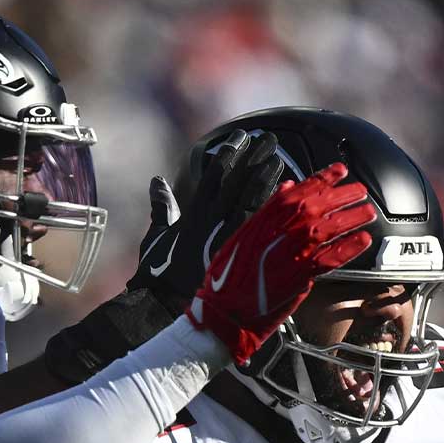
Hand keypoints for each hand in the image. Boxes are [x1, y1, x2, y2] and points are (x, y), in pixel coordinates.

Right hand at [128, 129, 286, 312]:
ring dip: (267, 177)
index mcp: (194, 214)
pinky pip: (263, 225)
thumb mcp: (156, 238)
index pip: (214, 176)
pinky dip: (274, 207)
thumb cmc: (160, 275)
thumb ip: (161, 208)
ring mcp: (229, 237)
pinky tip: (287, 193)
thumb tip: (158, 181)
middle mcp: (213, 221)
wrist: (166, 305)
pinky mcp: (242, 254)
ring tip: (279, 157)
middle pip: (238, 182)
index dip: (229, 154)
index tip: (240, 137)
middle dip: (253, 158)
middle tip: (268, 139)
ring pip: (252, 199)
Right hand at [186, 163, 375, 363]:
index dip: (327, 177)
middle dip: (347, 194)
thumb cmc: (230, 272)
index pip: (306, 187)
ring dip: (354, 217)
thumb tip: (288, 188)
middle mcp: (287, 226)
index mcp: (271, 213)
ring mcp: (299, 248)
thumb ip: (270, 208)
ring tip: (367, 213)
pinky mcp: (307, 272)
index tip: (340, 171)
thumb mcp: (245, 231)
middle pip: (326, 203)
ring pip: (335, 226)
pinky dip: (351, 247)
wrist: (227, 305)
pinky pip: (336, 255)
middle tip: (360, 192)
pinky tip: (363, 240)